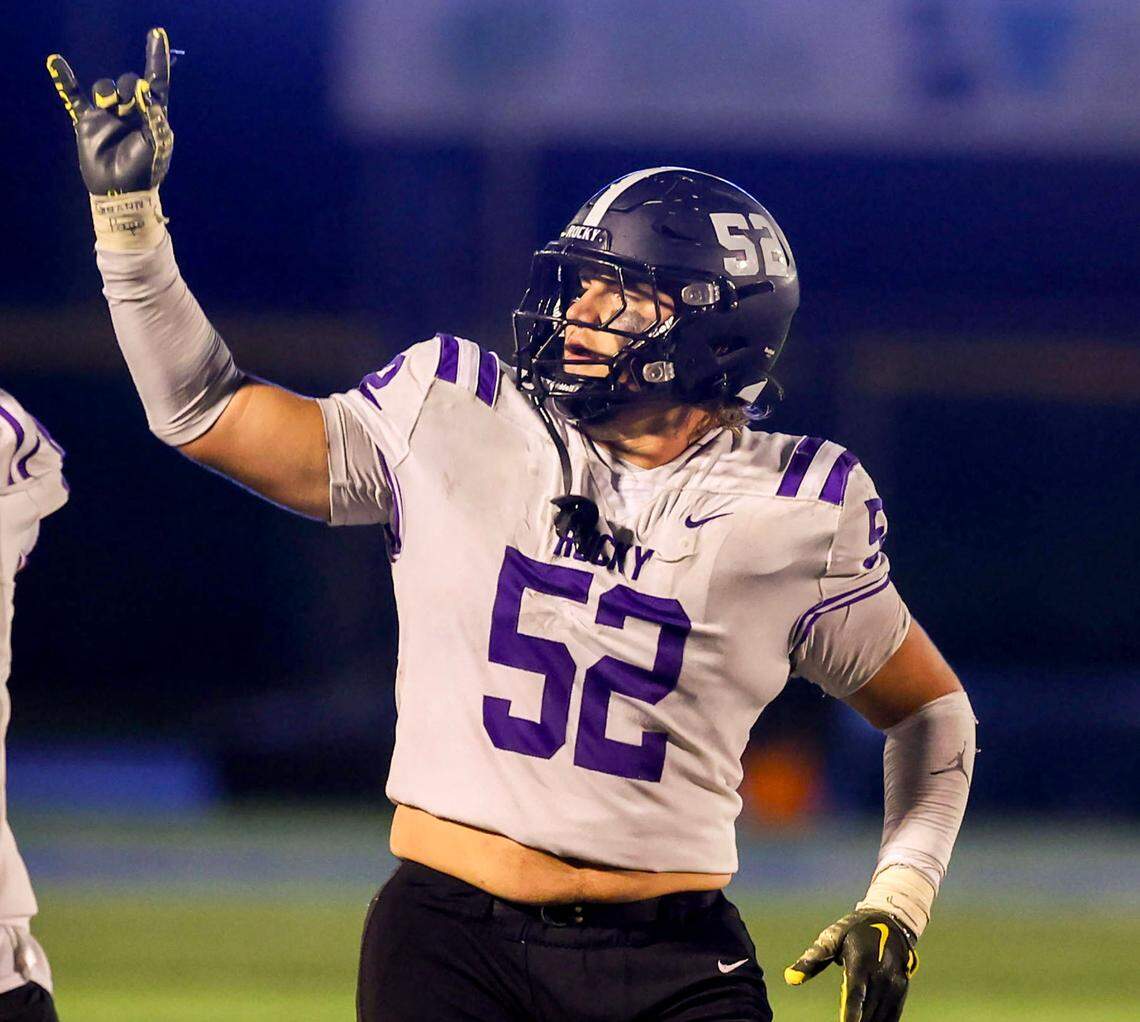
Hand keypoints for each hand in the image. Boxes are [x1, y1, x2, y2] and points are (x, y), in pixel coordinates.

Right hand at [46, 27, 172, 195]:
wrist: (121, 191)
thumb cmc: (145, 170)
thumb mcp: (158, 144)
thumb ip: (155, 117)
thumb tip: (147, 91)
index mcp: (152, 115)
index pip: (156, 82)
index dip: (156, 59)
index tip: (156, 34)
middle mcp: (131, 111)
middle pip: (128, 82)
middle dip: (129, 86)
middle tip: (130, 104)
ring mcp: (108, 115)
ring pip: (105, 87)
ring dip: (107, 92)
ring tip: (111, 107)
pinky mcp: (88, 122)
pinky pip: (73, 97)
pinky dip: (64, 81)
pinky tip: (56, 62)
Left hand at [784, 909, 918, 1021]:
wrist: (889, 919)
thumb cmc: (853, 930)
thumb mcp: (831, 938)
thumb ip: (812, 960)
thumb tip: (790, 978)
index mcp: (861, 961)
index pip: (855, 996)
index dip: (850, 1016)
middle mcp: (881, 974)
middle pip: (868, 1009)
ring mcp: (894, 982)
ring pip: (881, 1014)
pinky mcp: (902, 987)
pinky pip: (893, 1012)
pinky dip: (883, 1021)